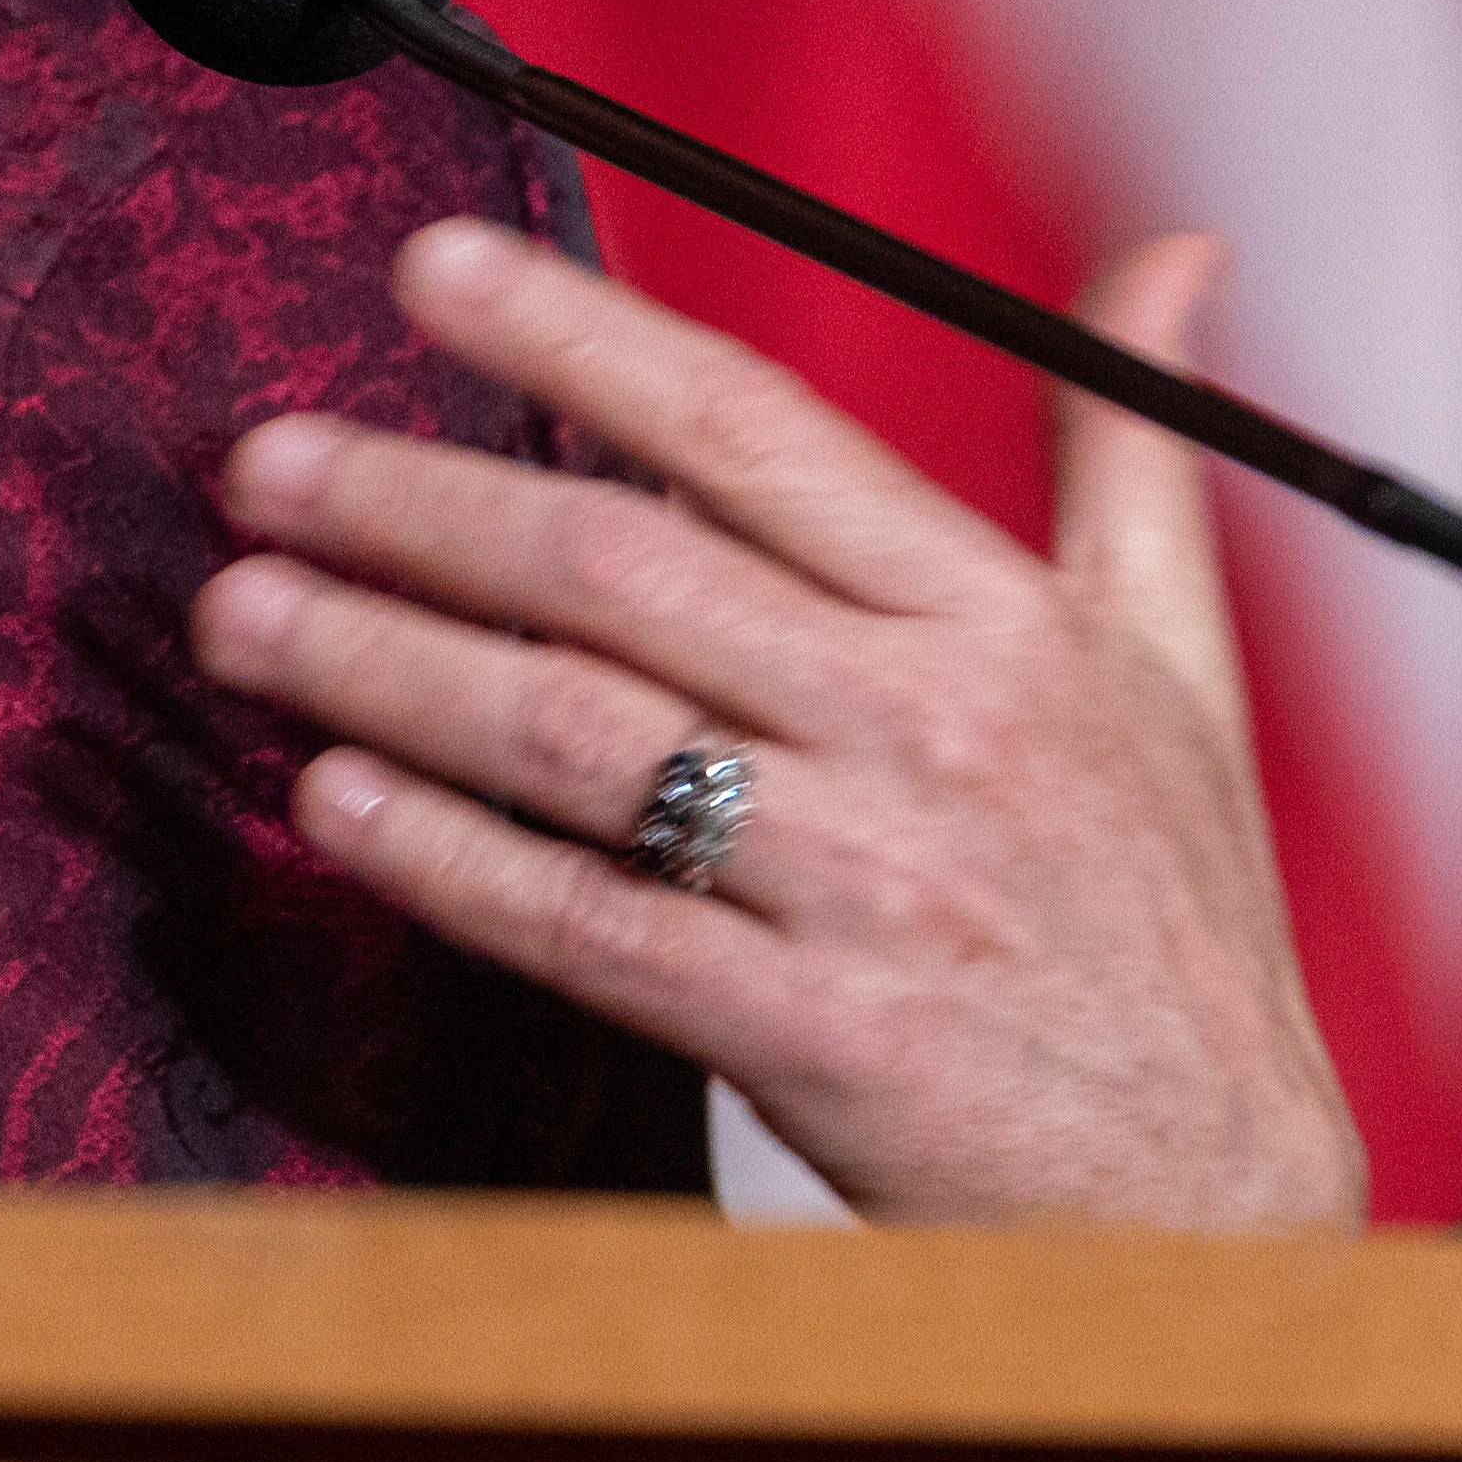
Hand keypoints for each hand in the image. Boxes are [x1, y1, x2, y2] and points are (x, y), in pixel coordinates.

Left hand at [193, 218, 1360, 1231]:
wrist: (1216, 1205)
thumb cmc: (1176, 924)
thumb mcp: (1181, 663)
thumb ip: (1133, 444)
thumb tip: (1172, 255)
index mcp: (998, 620)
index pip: (754, 430)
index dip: (580, 337)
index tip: (433, 269)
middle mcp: (929, 730)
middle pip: (624, 574)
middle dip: (416, 503)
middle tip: (263, 462)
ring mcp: (866, 886)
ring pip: (577, 739)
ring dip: (384, 663)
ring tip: (244, 612)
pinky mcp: (813, 1037)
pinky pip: (590, 924)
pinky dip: (445, 859)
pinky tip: (333, 801)